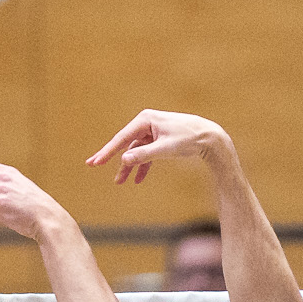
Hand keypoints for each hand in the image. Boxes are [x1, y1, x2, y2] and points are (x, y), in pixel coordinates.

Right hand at [85, 110, 234, 185]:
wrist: (210, 137)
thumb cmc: (189, 139)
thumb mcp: (165, 149)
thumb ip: (143, 155)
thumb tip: (124, 160)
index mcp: (146, 119)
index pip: (122, 138)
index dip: (107, 151)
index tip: (95, 162)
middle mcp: (147, 123)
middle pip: (124, 143)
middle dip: (111, 157)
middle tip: (92, 165)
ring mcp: (153, 132)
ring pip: (135, 151)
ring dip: (128, 166)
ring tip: (120, 182)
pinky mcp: (159, 140)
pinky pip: (146, 154)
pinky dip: (142, 166)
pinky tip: (138, 180)